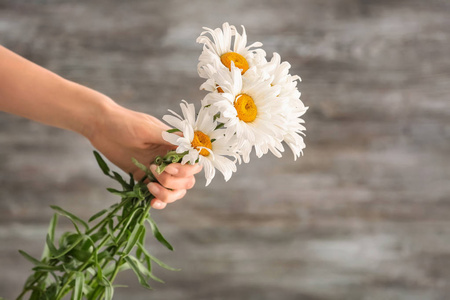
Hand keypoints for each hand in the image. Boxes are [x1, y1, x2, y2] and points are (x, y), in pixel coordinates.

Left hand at [87, 102, 201, 208]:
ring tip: (150, 188)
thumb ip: (169, 137)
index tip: (168, 167)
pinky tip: (152, 202)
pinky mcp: (144, 178)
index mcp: (174, 144)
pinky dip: (159, 202)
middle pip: (187, 180)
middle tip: (154, 172)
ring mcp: (158, 170)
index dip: (186, 170)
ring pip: (176, 191)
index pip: (193, 163)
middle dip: (174, 182)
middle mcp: (170, 158)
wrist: (100, 126)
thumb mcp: (146, 129)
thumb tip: (190, 143)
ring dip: (167, 194)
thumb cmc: (124, 122)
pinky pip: (158, 195)